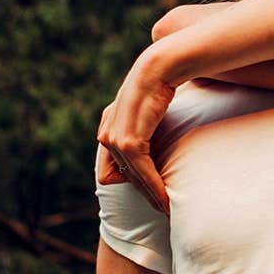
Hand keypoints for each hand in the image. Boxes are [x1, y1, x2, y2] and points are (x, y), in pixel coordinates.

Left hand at [96, 49, 176, 214]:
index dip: (133, 178)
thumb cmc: (162, 83)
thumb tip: (157, 128)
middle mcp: (106, 132)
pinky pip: (140, 172)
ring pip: (130, 178)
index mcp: (108, 124)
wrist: (161, 66)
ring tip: (166, 207)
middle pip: (120, 176)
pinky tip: (166, 198)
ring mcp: (114, 137)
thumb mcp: (148, 107)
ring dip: (150, 194)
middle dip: (143, 191)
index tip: (155, 185)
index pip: (112, 165)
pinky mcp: (128, 141)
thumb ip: (145, 122)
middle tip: (163, 206)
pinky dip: (154, 187)